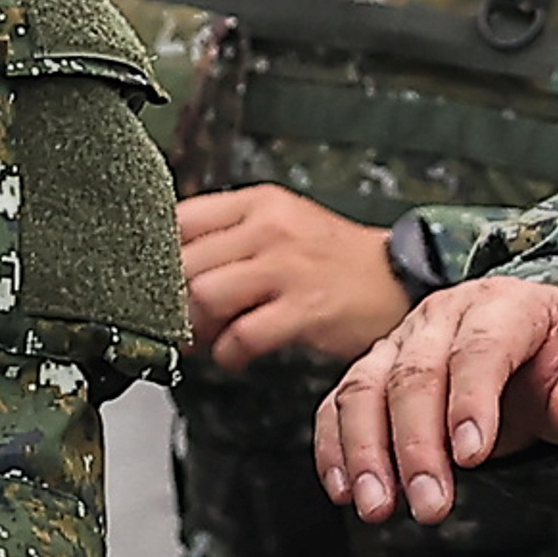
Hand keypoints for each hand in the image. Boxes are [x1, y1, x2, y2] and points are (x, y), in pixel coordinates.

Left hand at [178, 186, 413, 372]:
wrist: (400, 277)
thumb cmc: (334, 258)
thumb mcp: (282, 223)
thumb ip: (229, 236)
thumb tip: (170, 270)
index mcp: (260, 203)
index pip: (181, 219)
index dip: (159, 256)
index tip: (157, 281)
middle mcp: (270, 228)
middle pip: (185, 263)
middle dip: (172, 302)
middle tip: (179, 321)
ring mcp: (288, 268)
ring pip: (204, 296)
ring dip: (196, 328)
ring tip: (207, 338)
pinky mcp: (305, 308)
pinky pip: (242, 336)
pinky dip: (228, 354)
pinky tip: (235, 354)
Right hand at [313, 276, 557, 525]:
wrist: (540, 346)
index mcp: (506, 305)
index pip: (480, 348)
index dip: (472, 401)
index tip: (472, 458)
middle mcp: (444, 316)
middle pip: (414, 375)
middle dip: (416, 446)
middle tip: (431, 507)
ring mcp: (402, 342)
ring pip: (365, 388)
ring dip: (366, 452)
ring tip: (378, 509)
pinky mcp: (376, 371)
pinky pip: (340, 405)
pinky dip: (336, 448)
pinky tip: (345, 491)